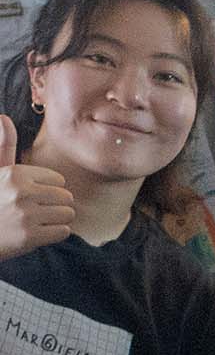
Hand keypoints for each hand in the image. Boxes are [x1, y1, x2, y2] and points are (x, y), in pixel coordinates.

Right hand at [0, 115, 75, 262]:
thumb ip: (4, 146)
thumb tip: (3, 117)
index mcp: (15, 174)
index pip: (59, 180)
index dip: (48, 190)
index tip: (30, 197)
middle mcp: (21, 192)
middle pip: (67, 197)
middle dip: (56, 206)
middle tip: (35, 212)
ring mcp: (26, 215)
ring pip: (68, 214)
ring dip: (56, 221)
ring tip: (36, 222)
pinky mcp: (30, 237)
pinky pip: (63, 232)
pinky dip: (53, 234)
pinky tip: (36, 234)